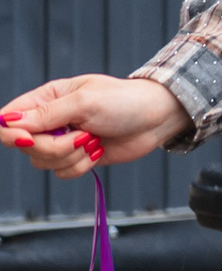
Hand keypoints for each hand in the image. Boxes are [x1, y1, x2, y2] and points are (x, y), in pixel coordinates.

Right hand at [3, 76, 187, 178]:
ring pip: (42, 162)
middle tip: (82, 135)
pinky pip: (61, 173)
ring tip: (94, 139)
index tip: (28, 138)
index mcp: (47, 98)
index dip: (10, 133)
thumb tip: (7, 121)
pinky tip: (98, 150)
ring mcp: (63, 139)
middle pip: (25, 146)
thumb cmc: (125, 100)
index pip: (8, 118)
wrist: (157, 118)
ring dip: (71, 156)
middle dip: (53, 147)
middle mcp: (50, 120)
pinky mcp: (76, 157)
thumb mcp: (85, 102)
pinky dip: (80, 166)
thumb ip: (46, 114)